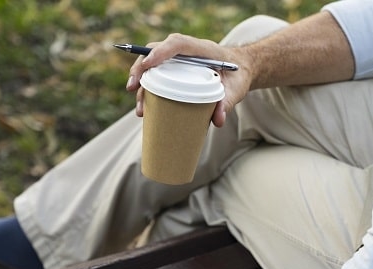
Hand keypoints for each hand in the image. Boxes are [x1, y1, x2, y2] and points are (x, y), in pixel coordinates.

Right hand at [125, 34, 252, 127]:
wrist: (240, 70)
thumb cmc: (237, 77)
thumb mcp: (236, 89)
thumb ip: (227, 102)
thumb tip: (217, 120)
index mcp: (201, 49)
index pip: (177, 43)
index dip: (160, 52)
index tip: (147, 65)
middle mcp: (186, 52)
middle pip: (156, 51)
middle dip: (140, 68)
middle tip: (132, 88)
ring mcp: (178, 61)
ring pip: (152, 65)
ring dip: (141, 84)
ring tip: (140, 110)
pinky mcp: (175, 71)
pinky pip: (156, 75)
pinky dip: (147, 90)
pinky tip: (144, 108)